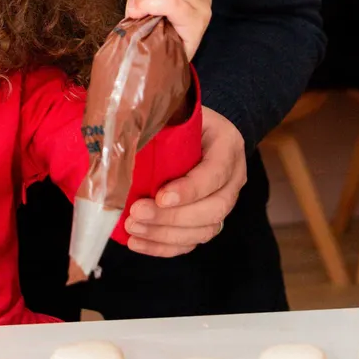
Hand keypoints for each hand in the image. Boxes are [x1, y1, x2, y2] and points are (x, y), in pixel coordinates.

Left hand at [124, 107, 245, 256]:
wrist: (200, 130)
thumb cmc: (184, 119)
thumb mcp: (179, 110)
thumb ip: (163, 124)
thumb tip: (124, 140)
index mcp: (228, 145)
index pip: (215, 173)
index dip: (189, 190)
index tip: (159, 196)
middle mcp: (233, 178)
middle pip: (213, 209)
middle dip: (172, 217)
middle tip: (136, 214)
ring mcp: (224, 202)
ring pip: (204, 231)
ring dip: (165, 235)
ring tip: (133, 228)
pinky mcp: (208, 220)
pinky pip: (191, 242)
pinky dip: (164, 247)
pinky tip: (138, 243)